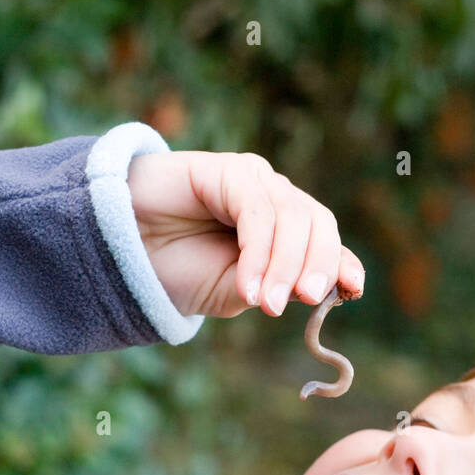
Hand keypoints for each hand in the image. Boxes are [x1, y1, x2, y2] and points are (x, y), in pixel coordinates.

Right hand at [126, 150, 364, 318]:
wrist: (122, 253)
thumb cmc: (177, 273)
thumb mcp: (234, 294)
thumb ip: (274, 288)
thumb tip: (318, 290)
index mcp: (284, 234)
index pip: (326, 243)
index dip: (342, 262)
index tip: (352, 289)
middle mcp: (275, 203)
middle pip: (318, 226)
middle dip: (317, 265)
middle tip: (305, 301)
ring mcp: (255, 183)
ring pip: (292, 218)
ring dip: (283, 265)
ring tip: (265, 304)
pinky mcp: (229, 170)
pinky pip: (257, 209)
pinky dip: (258, 250)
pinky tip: (247, 286)